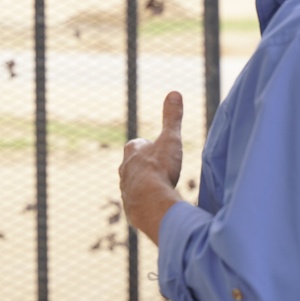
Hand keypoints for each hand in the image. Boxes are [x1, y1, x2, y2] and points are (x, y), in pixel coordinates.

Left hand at [118, 91, 184, 244]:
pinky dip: (146, 203)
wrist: (150, 203)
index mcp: (132, 152)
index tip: (155, 147)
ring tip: (158, 189)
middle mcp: (124, 170)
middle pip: (132, 164)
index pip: (136, 144)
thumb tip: (174, 92)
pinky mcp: (130, 208)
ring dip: (144, 185)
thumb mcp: (170, 139)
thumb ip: (172, 118)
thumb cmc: (159, 169)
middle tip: (158, 168)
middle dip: (143, 165)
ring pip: (133, 184)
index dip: (146, 145)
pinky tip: (156, 205)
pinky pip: (137, 203)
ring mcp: (125, 190)